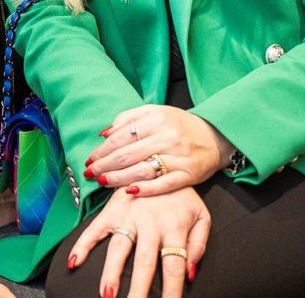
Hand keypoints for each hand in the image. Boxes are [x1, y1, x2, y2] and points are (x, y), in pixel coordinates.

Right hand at [68, 187, 209, 297]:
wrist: (162, 159)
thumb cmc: (183, 195)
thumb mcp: (201, 215)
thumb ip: (199, 244)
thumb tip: (190, 274)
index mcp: (174, 227)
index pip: (174, 266)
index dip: (172, 290)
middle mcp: (150, 223)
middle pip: (145, 262)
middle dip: (139, 290)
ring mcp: (129, 215)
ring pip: (119, 248)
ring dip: (112, 272)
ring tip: (107, 294)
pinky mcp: (112, 209)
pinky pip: (95, 229)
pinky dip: (83, 244)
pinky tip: (74, 262)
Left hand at [84, 105, 233, 195]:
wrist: (215, 135)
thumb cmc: (179, 125)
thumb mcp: (155, 111)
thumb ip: (128, 118)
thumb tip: (104, 133)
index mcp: (156, 119)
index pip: (121, 137)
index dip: (102, 150)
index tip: (89, 159)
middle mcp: (166, 137)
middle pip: (127, 154)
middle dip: (104, 165)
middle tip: (90, 173)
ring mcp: (178, 157)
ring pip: (142, 170)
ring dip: (118, 178)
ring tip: (103, 182)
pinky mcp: (188, 175)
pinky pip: (163, 184)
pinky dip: (144, 189)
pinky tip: (129, 192)